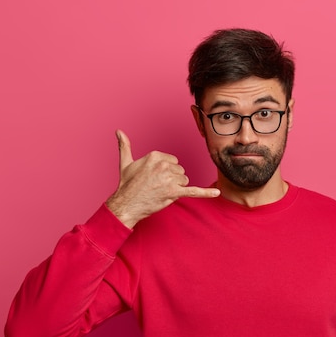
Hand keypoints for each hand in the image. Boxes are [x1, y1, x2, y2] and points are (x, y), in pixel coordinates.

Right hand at [105, 130, 219, 227]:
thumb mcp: (125, 162)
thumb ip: (124, 145)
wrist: (126, 204)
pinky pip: (193, 191)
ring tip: (160, 192)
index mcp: (155, 156)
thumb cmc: (126, 185)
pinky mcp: (174, 192)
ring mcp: (169, 179)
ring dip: (176, 189)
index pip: (173, 161)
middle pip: (180, 171)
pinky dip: (206, 193)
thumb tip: (119, 131)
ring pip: (184, 181)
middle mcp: (163, 165)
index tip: (154, 178)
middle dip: (172, 180)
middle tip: (156, 187)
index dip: (166, 172)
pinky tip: (217, 193)